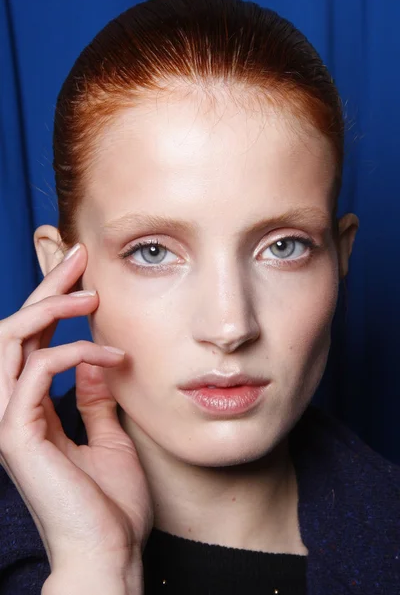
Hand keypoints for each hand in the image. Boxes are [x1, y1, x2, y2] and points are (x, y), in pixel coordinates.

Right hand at [0, 243, 153, 578]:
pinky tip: (113, 356)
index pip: (33, 340)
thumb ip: (95, 399)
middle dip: (45, 286)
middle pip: (14, 328)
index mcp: (31, 408)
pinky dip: (76, 352)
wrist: (108, 554)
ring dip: (50, 308)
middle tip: (78, 255)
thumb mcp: (107, 436)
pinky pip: (37, 370)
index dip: (53, 301)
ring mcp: (9, 420)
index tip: (83, 272)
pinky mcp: (16, 434)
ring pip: (10, 339)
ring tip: (91, 295)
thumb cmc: (108, 503)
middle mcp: (12, 407)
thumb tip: (95, 361)